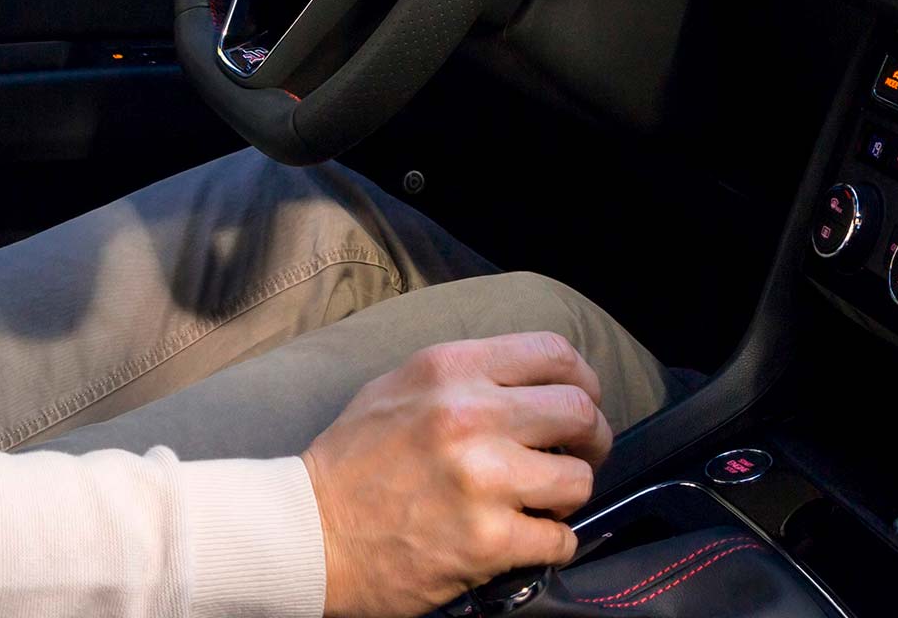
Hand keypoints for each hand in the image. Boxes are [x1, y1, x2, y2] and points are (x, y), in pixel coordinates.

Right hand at [300, 333, 612, 617]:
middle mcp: (469, 416)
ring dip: (567, 496)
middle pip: (579, 413)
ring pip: (578, 480)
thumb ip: (465, 375)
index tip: (579, 404)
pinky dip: (550, 543)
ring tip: (540, 503)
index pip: (554, 354)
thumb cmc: (352, 462)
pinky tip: (523, 539)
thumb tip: (533, 382)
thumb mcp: (399, 386)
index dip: (582, 382)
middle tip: (574, 458)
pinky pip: (559, 539)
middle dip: (590, 440)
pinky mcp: (487, 540)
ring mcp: (481, 480)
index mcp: (449, 370)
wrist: (308, 533)